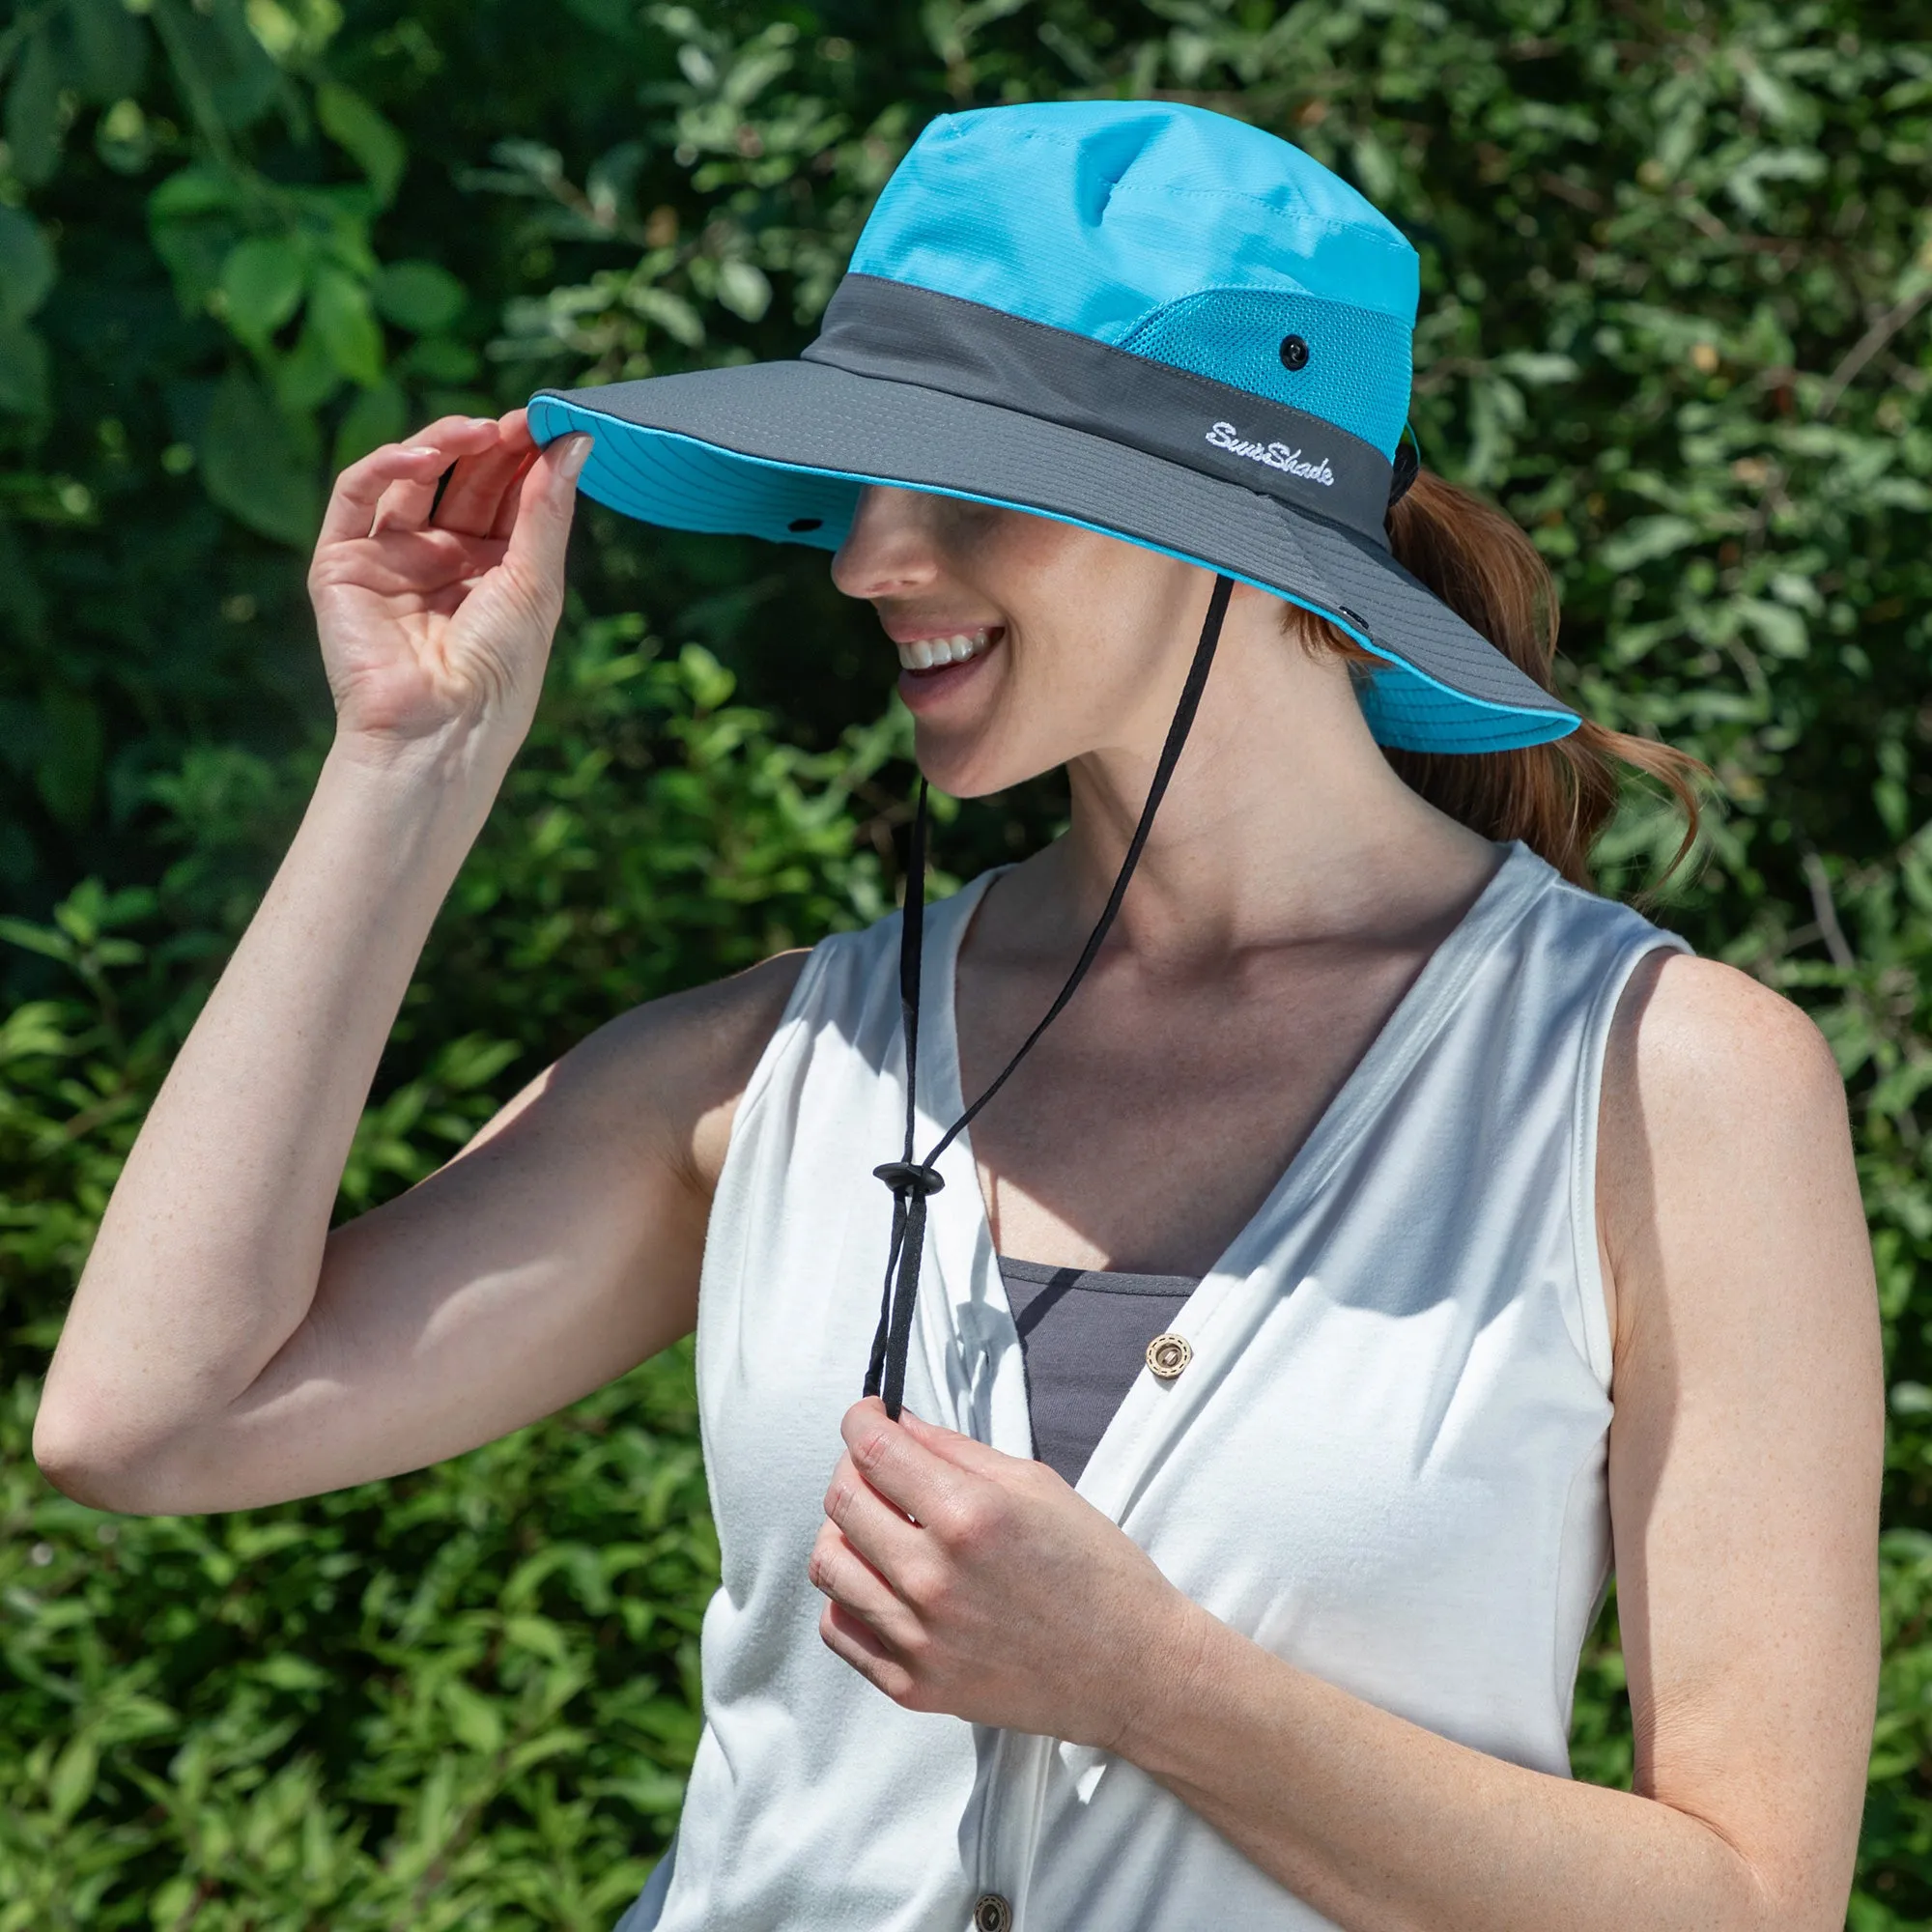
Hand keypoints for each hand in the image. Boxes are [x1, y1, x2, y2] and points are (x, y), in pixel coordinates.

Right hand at [306, 410, 591, 762]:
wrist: (441, 730)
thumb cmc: (499, 672)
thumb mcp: (536, 583)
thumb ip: (547, 509)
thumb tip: (575, 439)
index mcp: (493, 574)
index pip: (507, 499)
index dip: (526, 460)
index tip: (549, 426)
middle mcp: (441, 562)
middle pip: (464, 483)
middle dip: (492, 448)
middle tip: (519, 419)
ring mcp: (390, 560)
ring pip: (411, 479)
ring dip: (444, 445)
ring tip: (481, 430)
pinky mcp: (341, 563)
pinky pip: (357, 496)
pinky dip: (387, 465)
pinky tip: (427, 456)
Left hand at [809, 1398, 1203, 1748]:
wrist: (1132, 1670)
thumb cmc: (1095, 1570)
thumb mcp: (1038, 1486)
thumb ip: (956, 1450)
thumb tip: (897, 1424)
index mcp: (969, 1515)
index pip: (872, 1450)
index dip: (860, 1420)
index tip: (867, 1415)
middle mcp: (933, 1578)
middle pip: (841, 1502)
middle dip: (852, 1468)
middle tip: (878, 1467)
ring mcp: (919, 1639)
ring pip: (828, 1565)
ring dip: (844, 1533)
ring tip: (878, 1527)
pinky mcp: (913, 1686)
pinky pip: (840, 1630)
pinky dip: (848, 1597)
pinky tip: (881, 1582)